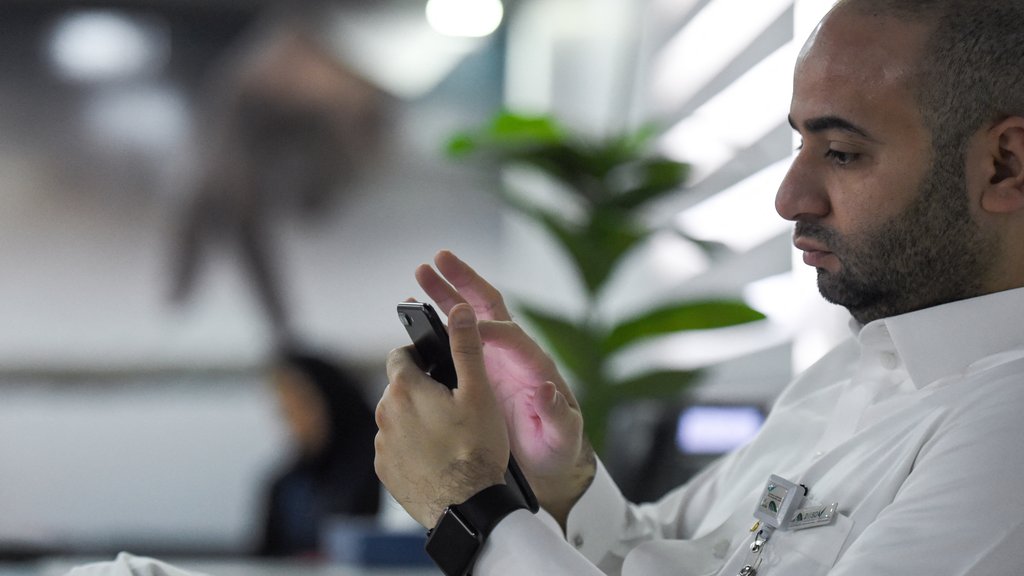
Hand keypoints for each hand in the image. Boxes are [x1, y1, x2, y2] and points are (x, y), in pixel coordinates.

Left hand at [375, 304, 507, 526]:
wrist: (468, 508)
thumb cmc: (477, 449)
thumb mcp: (479, 392)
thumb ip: (466, 347)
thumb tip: (458, 309)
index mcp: (404, 387)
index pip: (400, 355)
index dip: (420, 355)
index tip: (438, 366)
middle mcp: (384, 413)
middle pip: (399, 388)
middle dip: (421, 390)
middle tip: (454, 404)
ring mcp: (382, 444)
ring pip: (397, 418)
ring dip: (416, 419)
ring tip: (449, 435)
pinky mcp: (385, 470)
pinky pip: (396, 448)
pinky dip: (412, 447)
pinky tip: (438, 457)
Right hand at [416, 251, 595, 526]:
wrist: (547, 459)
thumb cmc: (557, 447)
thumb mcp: (562, 436)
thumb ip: (557, 415)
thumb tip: (546, 389)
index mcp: (534, 365)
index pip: (512, 336)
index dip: (490, 330)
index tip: (466, 329)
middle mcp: (514, 353)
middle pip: (489, 307)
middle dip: (465, 282)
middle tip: (440, 258)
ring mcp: (495, 357)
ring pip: (468, 315)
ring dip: (446, 292)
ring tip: (421, 273)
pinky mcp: (479, 367)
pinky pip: (456, 336)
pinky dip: (437, 320)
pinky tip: (416, 311)